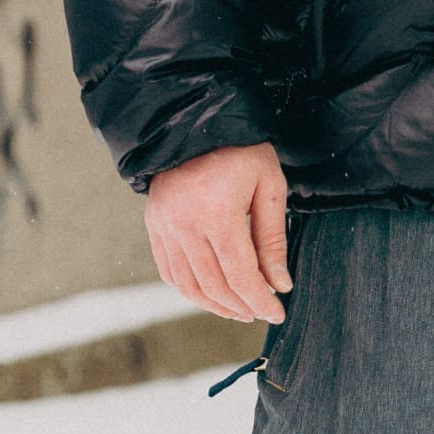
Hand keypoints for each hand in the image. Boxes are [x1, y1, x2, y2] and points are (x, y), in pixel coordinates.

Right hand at [145, 143, 290, 323]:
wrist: (197, 120)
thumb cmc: (241, 150)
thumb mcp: (268, 186)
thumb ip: (273, 239)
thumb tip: (280, 284)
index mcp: (217, 213)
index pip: (240, 275)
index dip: (260, 300)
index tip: (277, 312)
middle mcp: (185, 224)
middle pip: (214, 285)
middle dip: (241, 306)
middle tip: (261, 312)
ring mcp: (164, 225)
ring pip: (188, 284)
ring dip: (214, 305)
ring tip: (238, 309)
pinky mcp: (153, 224)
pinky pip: (169, 270)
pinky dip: (190, 289)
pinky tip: (210, 294)